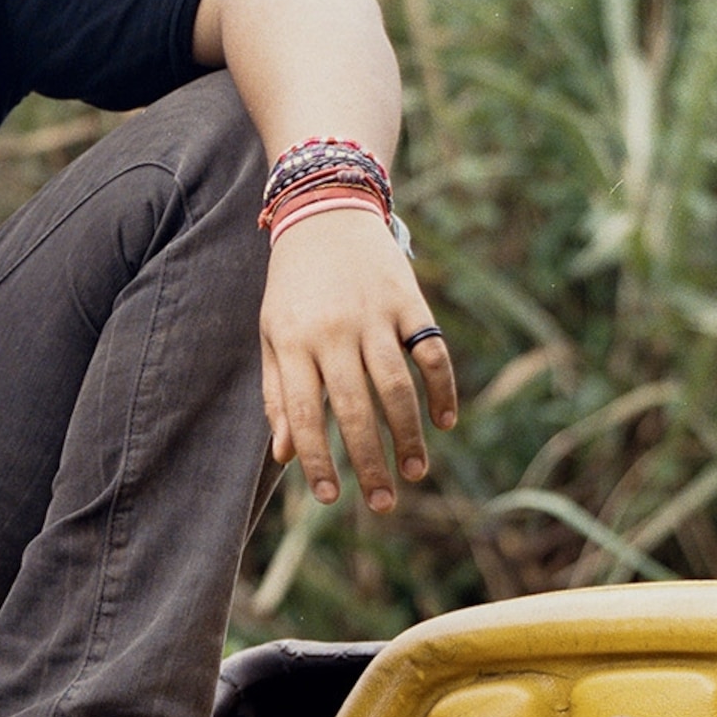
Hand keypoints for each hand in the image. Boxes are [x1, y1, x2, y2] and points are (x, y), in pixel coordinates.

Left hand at [258, 210, 456, 511]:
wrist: (325, 211)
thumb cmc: (293, 287)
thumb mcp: (271, 335)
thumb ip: (278, 393)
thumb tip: (286, 455)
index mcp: (293, 342)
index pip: (302, 413)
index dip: (316, 459)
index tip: (329, 497)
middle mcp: (334, 331)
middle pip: (354, 409)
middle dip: (369, 462)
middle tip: (382, 504)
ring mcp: (375, 315)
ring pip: (397, 387)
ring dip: (408, 435)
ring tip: (414, 472)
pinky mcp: (410, 300)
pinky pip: (432, 352)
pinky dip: (443, 389)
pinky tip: (445, 422)